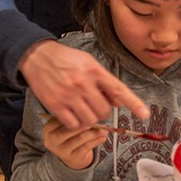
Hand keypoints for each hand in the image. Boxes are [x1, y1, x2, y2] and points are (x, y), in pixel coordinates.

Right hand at [19, 40, 148, 128]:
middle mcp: (83, 83)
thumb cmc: (65, 59)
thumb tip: (118, 102)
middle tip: (93, 104)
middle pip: (104, 111)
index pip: (119, 90)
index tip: (144, 115)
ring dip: (89, 118)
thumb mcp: (88, 62)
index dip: (134, 104)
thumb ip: (104, 82)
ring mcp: (69, 95)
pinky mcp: (55, 105)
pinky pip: (74, 124)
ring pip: (90, 119)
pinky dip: (76, 123)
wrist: (37, 56)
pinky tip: (72, 113)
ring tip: (82, 108)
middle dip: (102, 111)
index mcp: (95, 70)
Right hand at [42, 117, 107, 169]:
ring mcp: (61, 151)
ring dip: (95, 132)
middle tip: (97, 119)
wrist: (70, 156)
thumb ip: (73, 117)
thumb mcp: (65, 126)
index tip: (88, 109)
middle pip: (70, 128)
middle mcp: (52, 140)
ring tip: (104, 129)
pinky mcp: (72, 158)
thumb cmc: (69, 136)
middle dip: (86, 123)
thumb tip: (92, 111)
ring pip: (80, 138)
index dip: (76, 113)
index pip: (61, 118)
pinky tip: (103, 137)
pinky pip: (87, 147)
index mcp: (48, 128)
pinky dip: (97, 140)